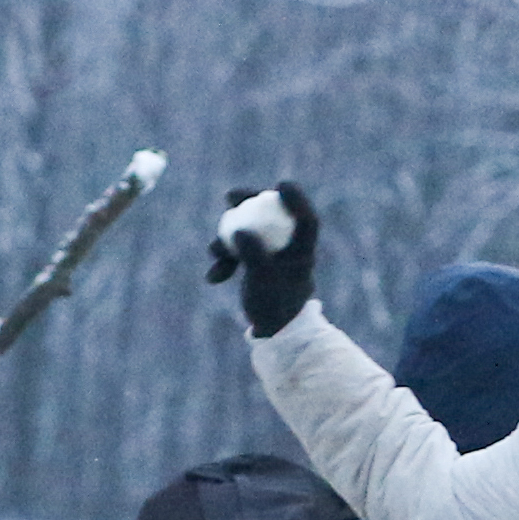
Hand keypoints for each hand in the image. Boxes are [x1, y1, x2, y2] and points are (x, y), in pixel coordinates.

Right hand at [208, 183, 321, 335]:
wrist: (272, 334)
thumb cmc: (274, 306)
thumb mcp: (263, 280)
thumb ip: (253, 254)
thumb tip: (239, 230)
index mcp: (302, 251)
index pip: (305, 218)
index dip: (295, 199)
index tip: (280, 185)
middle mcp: (289, 249)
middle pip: (271, 216)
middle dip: (248, 204)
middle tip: (230, 196)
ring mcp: (272, 255)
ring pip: (249, 232)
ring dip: (227, 240)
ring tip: (214, 252)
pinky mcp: (257, 264)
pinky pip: (239, 252)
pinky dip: (225, 261)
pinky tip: (213, 278)